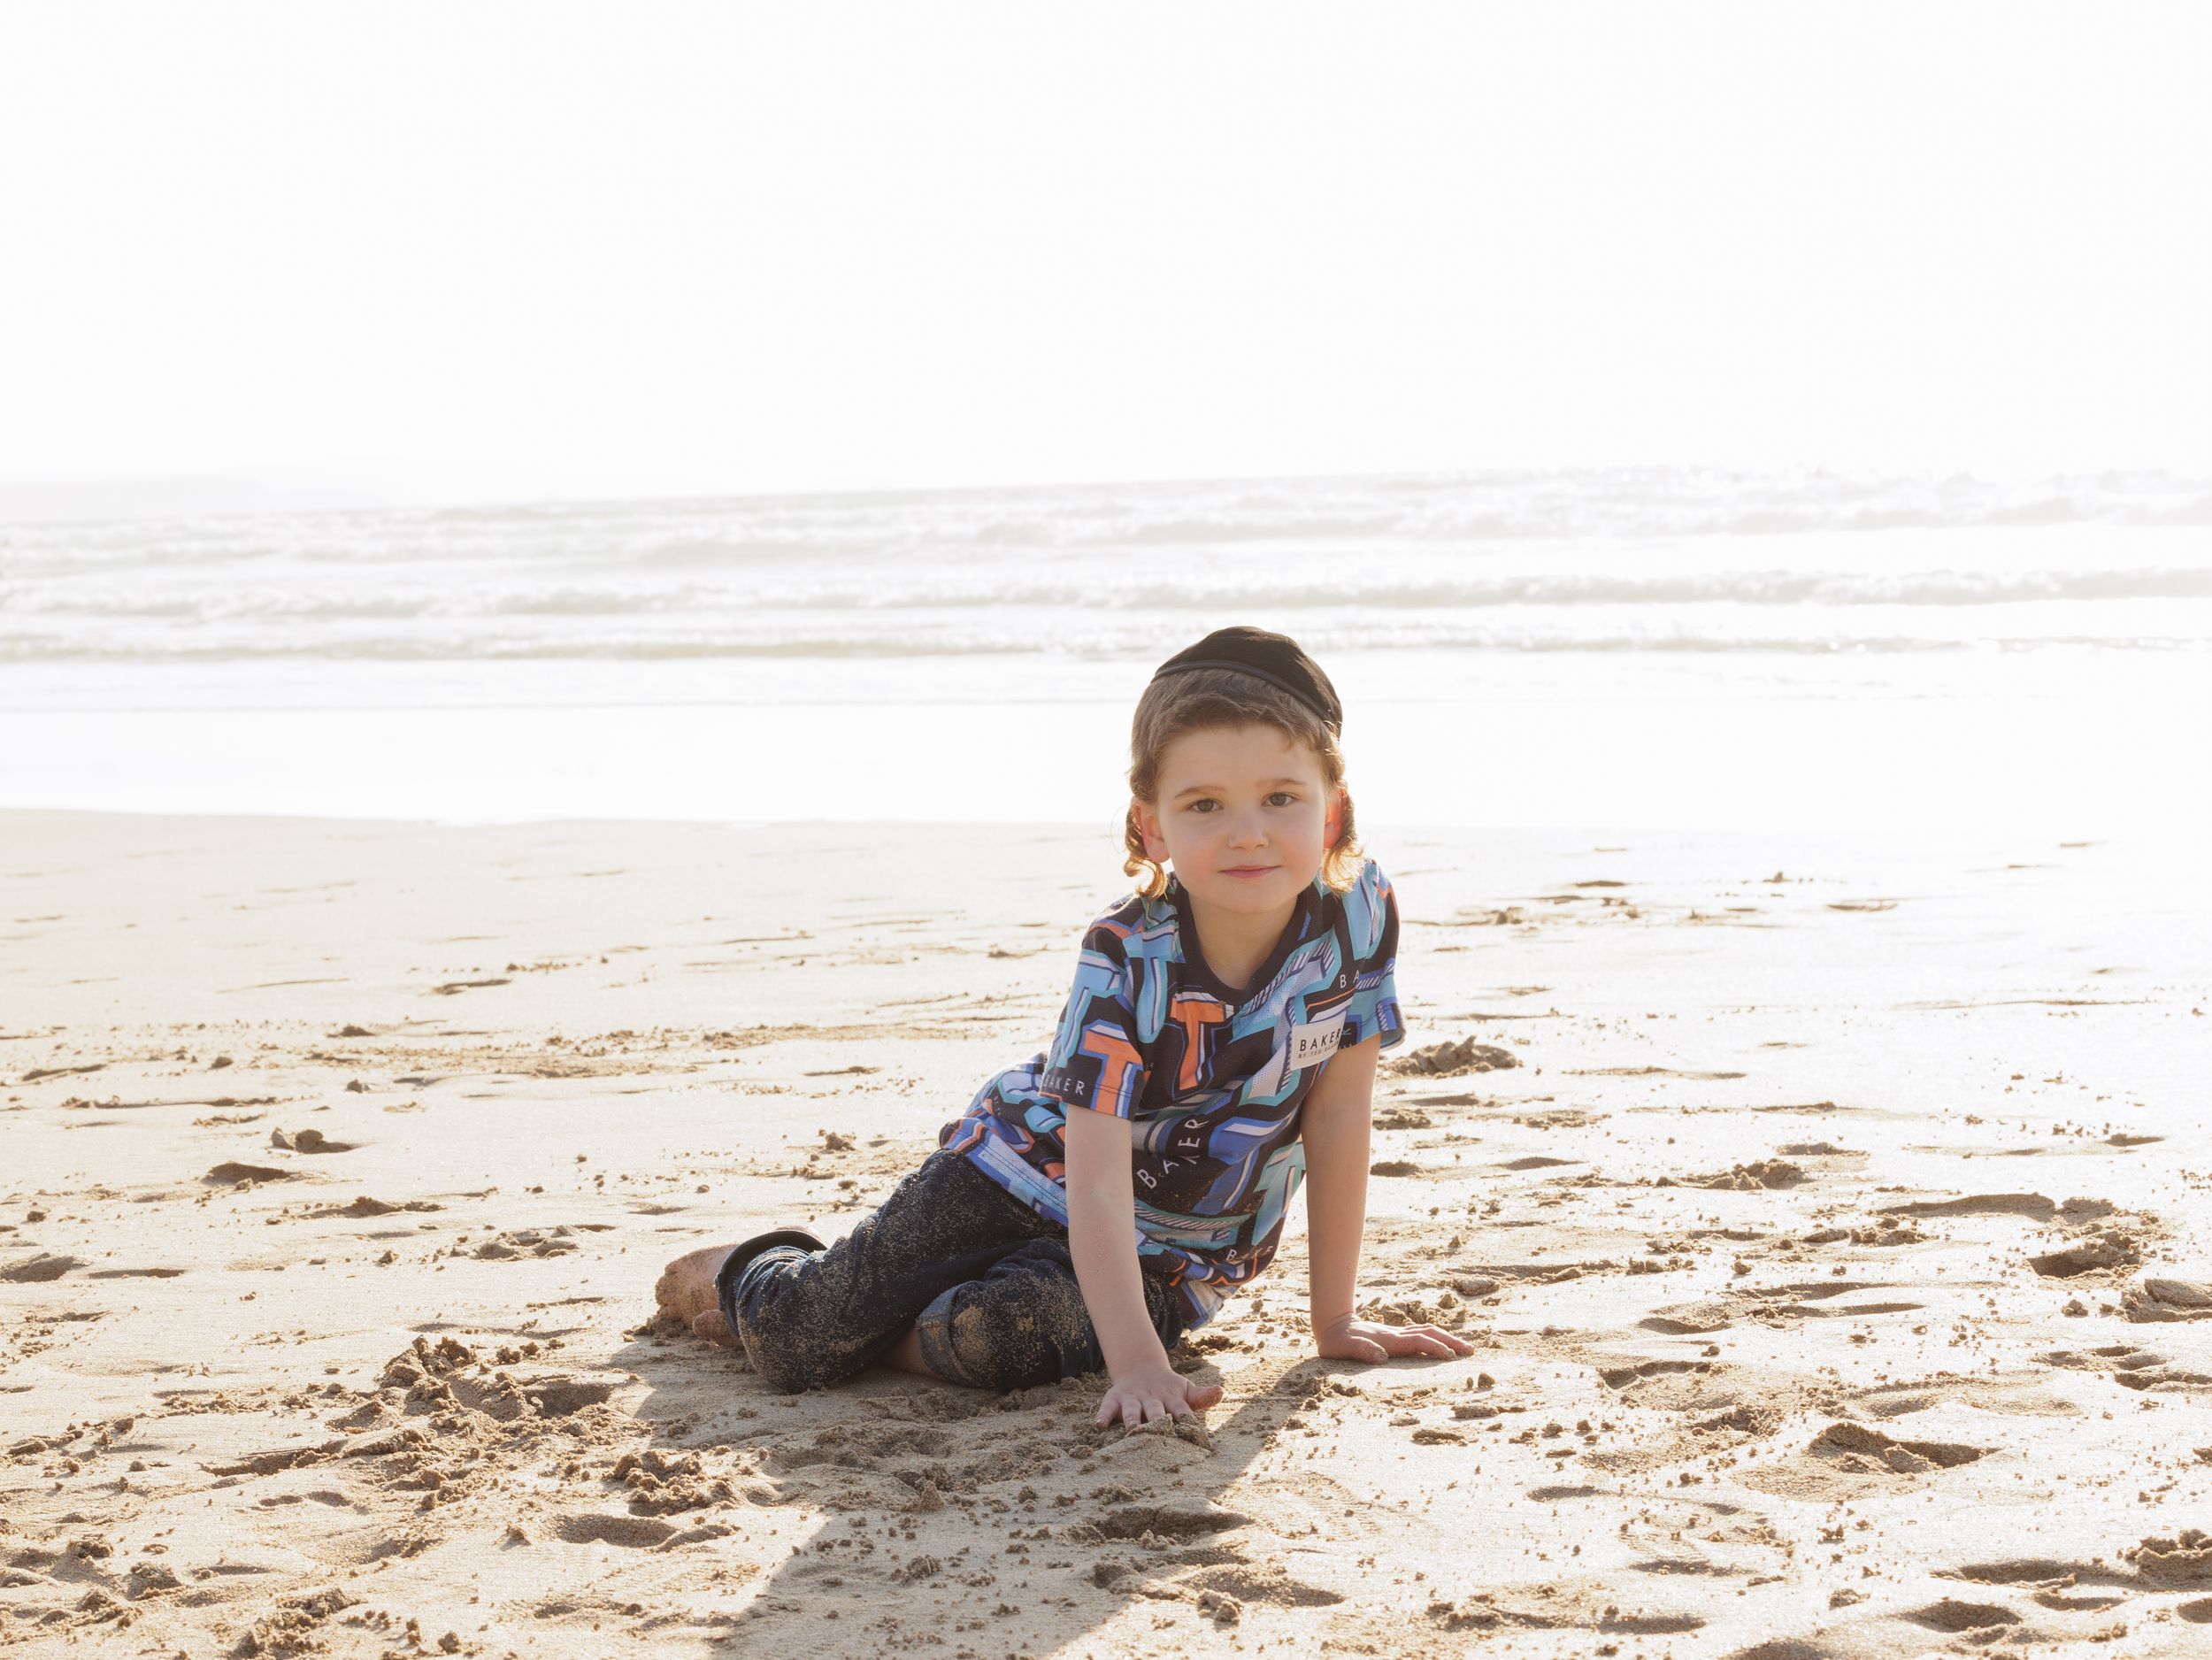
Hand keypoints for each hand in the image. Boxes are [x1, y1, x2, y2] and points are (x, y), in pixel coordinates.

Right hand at [1095, 1359, 1222, 1429]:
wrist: (1141, 1368)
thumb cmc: (1168, 1388)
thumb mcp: (1186, 1390)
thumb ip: (1202, 1396)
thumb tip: (1221, 1391)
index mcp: (1172, 1399)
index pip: (1182, 1411)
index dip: (1187, 1421)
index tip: (1194, 1434)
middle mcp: (1152, 1398)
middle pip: (1156, 1411)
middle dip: (1158, 1422)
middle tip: (1161, 1434)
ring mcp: (1133, 1398)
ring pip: (1133, 1411)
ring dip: (1133, 1420)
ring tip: (1132, 1430)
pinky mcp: (1115, 1399)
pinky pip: (1108, 1408)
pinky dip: (1103, 1416)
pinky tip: (1099, 1426)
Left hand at [1314, 1314, 1477, 1364]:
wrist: (1331, 1325)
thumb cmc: (1336, 1342)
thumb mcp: (1344, 1349)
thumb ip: (1361, 1351)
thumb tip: (1381, 1357)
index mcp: (1388, 1341)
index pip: (1418, 1342)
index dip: (1434, 1348)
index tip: (1451, 1356)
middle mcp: (1396, 1336)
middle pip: (1429, 1335)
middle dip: (1451, 1342)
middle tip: (1471, 1351)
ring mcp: (1396, 1334)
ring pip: (1427, 1333)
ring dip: (1447, 1339)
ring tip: (1464, 1348)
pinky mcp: (1395, 1337)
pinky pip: (1421, 1335)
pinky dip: (1436, 1338)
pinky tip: (1442, 1344)